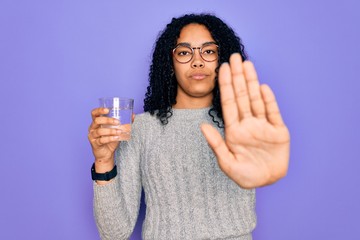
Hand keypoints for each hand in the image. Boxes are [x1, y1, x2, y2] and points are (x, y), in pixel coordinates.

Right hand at [88, 108, 130, 171]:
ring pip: (99, 131)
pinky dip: (110, 138)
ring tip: (119, 132)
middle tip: (117, 122)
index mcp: (96, 122)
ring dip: (110, 131)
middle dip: (108, 120)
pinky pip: (101, 140)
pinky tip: (116, 138)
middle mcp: (92, 128)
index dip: (99, 110)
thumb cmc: (111, 140)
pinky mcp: (95, 144)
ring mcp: (92, 136)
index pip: (94, 113)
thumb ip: (125, 123)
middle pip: (97, 120)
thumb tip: (133, 115)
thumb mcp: (118, 130)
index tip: (107, 110)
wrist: (107, 154)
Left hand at [201, 53, 289, 188]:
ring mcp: (263, 126)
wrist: (267, 182)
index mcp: (234, 130)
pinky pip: (273, 113)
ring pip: (256, 99)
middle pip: (242, 96)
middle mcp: (248, 124)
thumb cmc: (245, 176)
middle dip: (238, 77)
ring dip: (252, 82)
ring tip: (247, 64)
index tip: (222, 68)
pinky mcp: (279, 131)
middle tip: (234, 57)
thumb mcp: (227, 163)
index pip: (228, 103)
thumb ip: (216, 144)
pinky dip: (268, 100)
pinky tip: (262, 87)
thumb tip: (202, 126)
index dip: (225, 85)